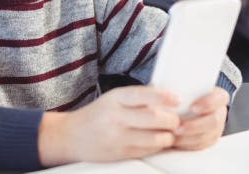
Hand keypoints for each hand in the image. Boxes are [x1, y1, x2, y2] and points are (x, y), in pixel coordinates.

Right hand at [38, 85, 179, 165]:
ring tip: (170, 132)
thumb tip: (168, 98)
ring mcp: (118, 137)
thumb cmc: (98, 114)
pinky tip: (158, 141)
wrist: (71, 136)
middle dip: (171, 120)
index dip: (163, 96)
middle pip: (153, 117)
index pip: (142, 94)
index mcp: (115, 98)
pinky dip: (158, 146)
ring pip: (155, 138)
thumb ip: (136, 98)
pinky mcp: (121, 154)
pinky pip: (148, 150)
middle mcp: (116, 117)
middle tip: (177, 119)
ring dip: (168, 136)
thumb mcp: (113, 98)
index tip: (177, 99)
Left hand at [172, 87, 228, 150]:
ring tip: (173, 135)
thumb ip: (180, 90)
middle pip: (213, 121)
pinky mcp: (209, 140)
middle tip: (177, 128)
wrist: (183, 104)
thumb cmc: (183, 93)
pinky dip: (187, 144)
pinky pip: (201, 145)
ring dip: (189, 138)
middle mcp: (220, 112)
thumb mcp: (183, 87)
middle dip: (194, 126)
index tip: (192, 107)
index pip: (219, 98)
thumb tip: (168, 94)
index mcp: (218, 96)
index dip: (207, 103)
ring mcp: (216, 128)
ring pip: (206, 136)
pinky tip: (176, 141)